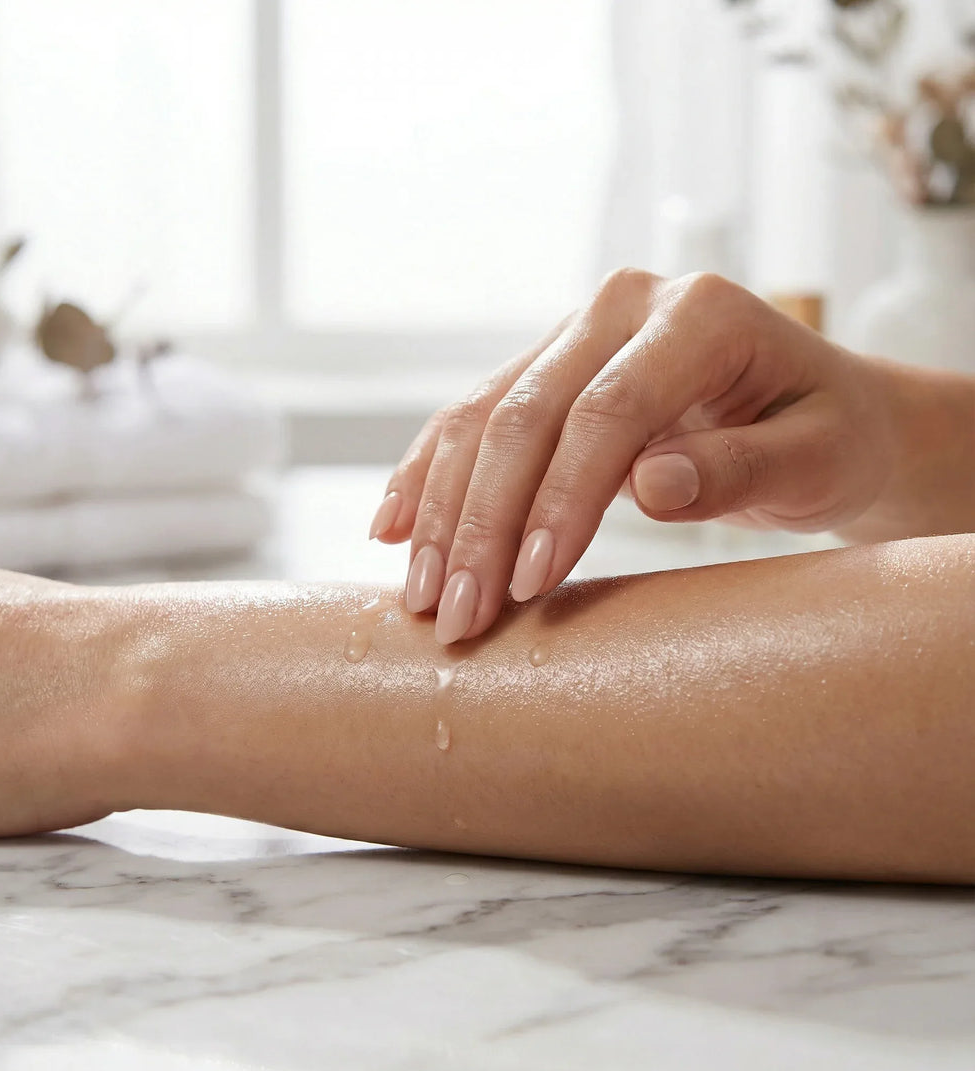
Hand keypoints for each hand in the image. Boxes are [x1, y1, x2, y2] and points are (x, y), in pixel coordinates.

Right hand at [371, 269, 894, 643]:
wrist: (813, 410)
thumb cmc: (826, 437)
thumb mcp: (817, 458)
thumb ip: (743, 467)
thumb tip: (652, 486)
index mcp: (695, 313)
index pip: (607, 412)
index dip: (561, 501)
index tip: (530, 585)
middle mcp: (621, 308)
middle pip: (526, 416)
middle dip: (484, 523)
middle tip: (457, 613)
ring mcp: (575, 334)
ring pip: (482, 419)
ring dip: (443, 512)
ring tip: (420, 593)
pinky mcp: (545, 368)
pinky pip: (471, 419)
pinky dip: (429, 476)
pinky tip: (392, 526)